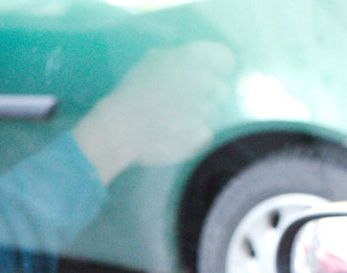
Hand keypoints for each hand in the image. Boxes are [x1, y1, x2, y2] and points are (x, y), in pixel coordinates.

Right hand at [72, 41, 234, 183]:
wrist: (122, 129)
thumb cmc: (132, 94)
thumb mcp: (150, 63)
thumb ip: (175, 60)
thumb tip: (188, 63)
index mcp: (191, 59)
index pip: (224, 58)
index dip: (221, 68)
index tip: (214, 76)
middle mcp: (204, 82)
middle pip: (223, 91)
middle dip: (211, 98)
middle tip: (190, 106)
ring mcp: (205, 111)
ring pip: (215, 116)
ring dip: (202, 119)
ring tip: (179, 124)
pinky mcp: (202, 136)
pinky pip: (207, 136)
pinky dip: (196, 139)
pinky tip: (179, 138)